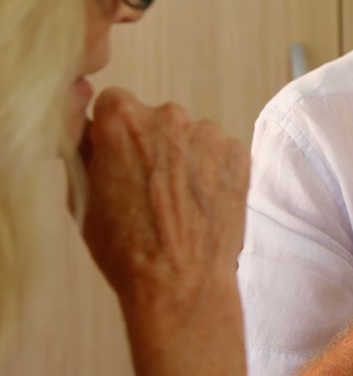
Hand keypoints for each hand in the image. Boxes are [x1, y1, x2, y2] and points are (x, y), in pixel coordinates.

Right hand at [80, 88, 248, 312]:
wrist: (180, 281)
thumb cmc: (123, 245)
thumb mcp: (82, 193)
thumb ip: (81, 144)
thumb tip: (81, 106)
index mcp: (122, 120)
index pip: (114, 102)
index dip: (114, 133)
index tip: (118, 159)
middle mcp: (169, 116)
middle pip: (157, 120)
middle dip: (152, 144)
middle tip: (150, 188)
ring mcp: (209, 133)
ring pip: (192, 136)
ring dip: (186, 158)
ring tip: (180, 202)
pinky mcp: (239, 153)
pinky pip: (221, 153)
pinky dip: (214, 172)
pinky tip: (204, 203)